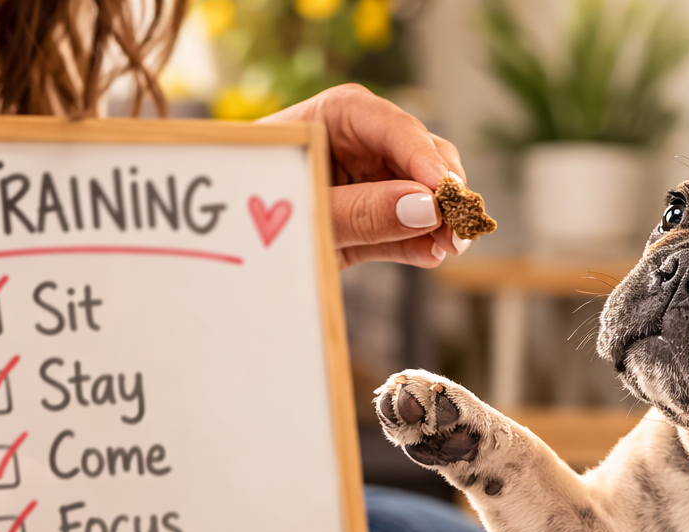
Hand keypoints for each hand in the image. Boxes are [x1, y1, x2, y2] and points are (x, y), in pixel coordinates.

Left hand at [261, 84, 470, 269]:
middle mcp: (359, 142)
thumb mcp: (306, 213)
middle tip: (457, 227)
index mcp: (332, 117)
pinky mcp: (375, 217)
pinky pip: (410, 225)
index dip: (422, 155)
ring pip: (424, 189)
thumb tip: (424, 207)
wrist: (232, 247)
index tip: (445, 190)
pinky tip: (432, 256)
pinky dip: (423, 241)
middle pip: (419, 152)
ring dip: (440, 218)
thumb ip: (361, 212)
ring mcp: (370, 178)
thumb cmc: (250, 214)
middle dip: (442, 188)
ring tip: (447, 247)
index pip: (389, 124)